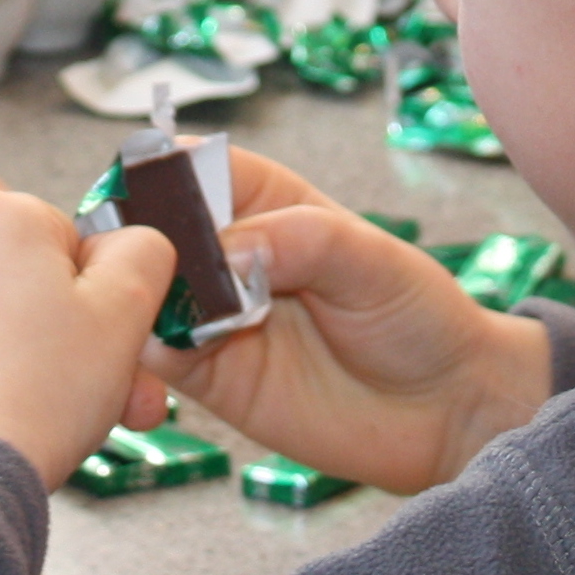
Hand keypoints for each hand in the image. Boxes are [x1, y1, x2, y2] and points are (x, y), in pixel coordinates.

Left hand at [0, 190, 177, 485]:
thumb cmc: (41, 393)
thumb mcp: (128, 308)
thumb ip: (144, 253)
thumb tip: (132, 245)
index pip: (70, 242)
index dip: (101, 299)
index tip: (113, 347)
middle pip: (24, 284)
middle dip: (69, 338)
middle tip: (103, 395)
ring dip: (23, 362)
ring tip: (46, 417)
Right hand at [146, 150, 551, 493]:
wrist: (445, 409)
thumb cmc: (416, 313)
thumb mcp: (369, 256)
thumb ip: (296, 240)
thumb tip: (223, 254)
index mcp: (261, 198)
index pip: (186, 165)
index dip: (155, 174)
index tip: (143, 197)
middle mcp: (224, 250)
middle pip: (148, 231)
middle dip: (129, 241)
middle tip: (144, 267)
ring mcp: (211, 313)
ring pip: (141, 294)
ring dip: (133, 302)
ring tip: (157, 314)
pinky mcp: (207, 375)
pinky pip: (154, 358)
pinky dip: (143, 356)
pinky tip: (167, 358)